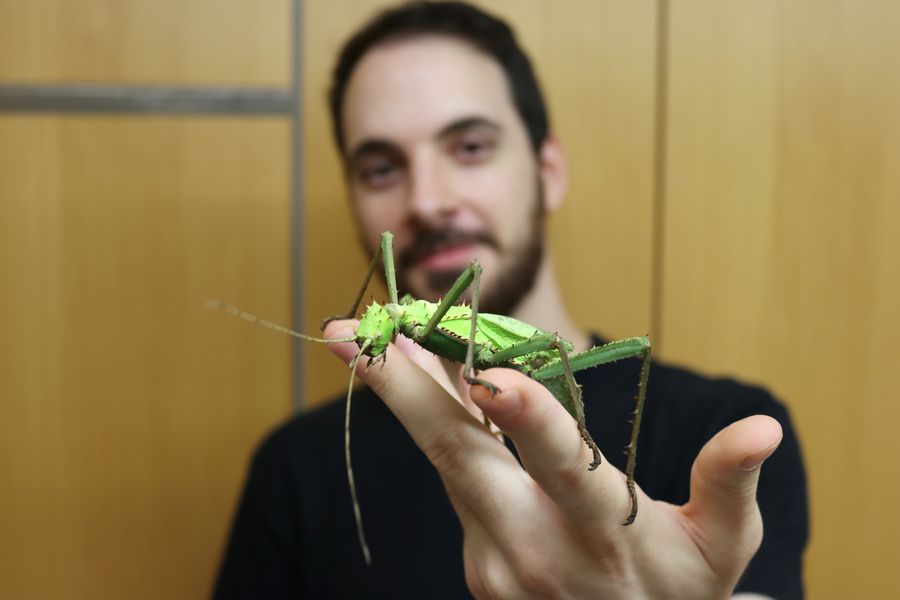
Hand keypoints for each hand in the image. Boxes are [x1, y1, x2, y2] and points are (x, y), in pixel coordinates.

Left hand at [324, 321, 781, 598]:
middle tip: (350, 336)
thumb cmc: (681, 588)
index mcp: (604, 534)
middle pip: (461, 459)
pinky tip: (419, 375)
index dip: (533, 421)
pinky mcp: (474, 561)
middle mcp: (533, 547)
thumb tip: (761, 427)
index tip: (494, 373)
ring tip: (366, 336)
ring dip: (408, 394)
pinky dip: (440, 420)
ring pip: (446, 459)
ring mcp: (492, 558)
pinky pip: (455, 475)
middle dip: (404, 392)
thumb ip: (729, 485)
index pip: (566, 470)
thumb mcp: (723, 548)